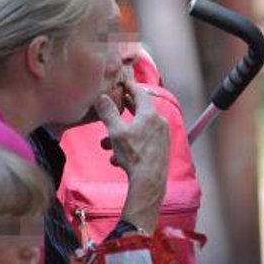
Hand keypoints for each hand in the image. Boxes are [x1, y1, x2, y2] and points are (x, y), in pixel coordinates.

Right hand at [93, 78, 168, 231]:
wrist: (149, 181)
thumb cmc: (134, 154)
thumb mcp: (116, 132)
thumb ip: (108, 113)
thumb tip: (101, 97)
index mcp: (150, 114)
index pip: (139, 93)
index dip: (129, 86)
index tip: (122, 82)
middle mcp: (159, 122)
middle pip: (140, 111)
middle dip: (123, 112)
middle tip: (115, 106)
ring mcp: (162, 136)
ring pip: (138, 130)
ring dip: (121, 136)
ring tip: (106, 146)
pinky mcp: (161, 149)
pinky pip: (143, 143)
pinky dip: (130, 147)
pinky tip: (117, 160)